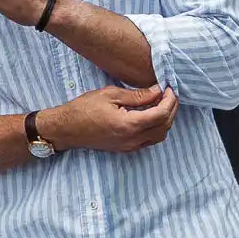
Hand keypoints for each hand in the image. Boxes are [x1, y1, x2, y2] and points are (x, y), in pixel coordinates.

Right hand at [40, 85, 179, 153]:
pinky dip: (156, 127)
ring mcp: (129, 147)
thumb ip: (137, 95)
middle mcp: (132, 139)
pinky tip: (150, 114)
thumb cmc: (84, 109)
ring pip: (159, 136)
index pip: (161, 114)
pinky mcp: (125, 149)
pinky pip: (149, 140)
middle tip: (169, 94)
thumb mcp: (111, 94)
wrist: (67, 129)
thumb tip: (157, 91)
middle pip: (164, 126)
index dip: (170, 100)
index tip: (170, 88)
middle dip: (171, 109)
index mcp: (129, 125)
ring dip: (165, 120)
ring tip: (161, 102)